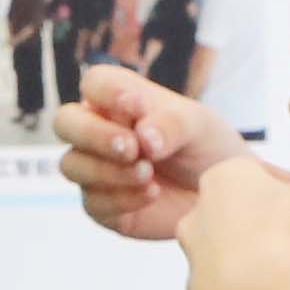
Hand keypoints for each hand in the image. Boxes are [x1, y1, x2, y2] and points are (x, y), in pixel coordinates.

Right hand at [49, 58, 252, 243]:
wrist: (223, 196)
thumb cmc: (207, 149)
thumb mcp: (200, 127)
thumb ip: (173, 124)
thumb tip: (143, 138)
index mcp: (121, 101)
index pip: (95, 83)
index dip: (106, 91)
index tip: (136, 104)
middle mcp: (101, 132)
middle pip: (66, 123)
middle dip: (93, 134)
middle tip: (132, 148)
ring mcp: (98, 170)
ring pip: (72, 165)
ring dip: (108, 170)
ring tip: (148, 173)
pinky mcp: (104, 206)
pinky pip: (93, 202)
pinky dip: (121, 198)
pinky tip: (152, 194)